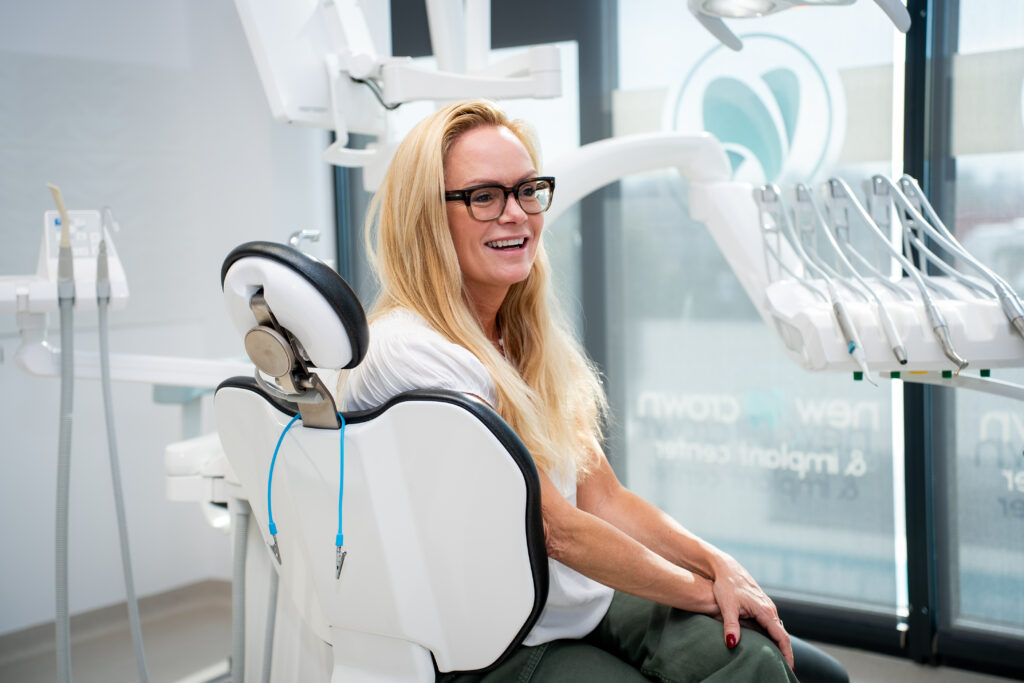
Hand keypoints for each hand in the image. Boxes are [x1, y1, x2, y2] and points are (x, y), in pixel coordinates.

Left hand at [710, 554, 793, 668]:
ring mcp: (766, 607)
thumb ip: (730, 625)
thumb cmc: (725, 586)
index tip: (789, 667)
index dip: (786, 653)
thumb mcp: (727, 606)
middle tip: (787, 669)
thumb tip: (731, 644)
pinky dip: (773, 637)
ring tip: (780, 661)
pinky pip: (771, 624)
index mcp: (765, 611)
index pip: (781, 637)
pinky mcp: (761, 606)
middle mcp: (769, 609)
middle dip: (786, 652)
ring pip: (777, 630)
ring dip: (780, 645)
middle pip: (782, 635)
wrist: (725, 568)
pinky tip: (769, 645)